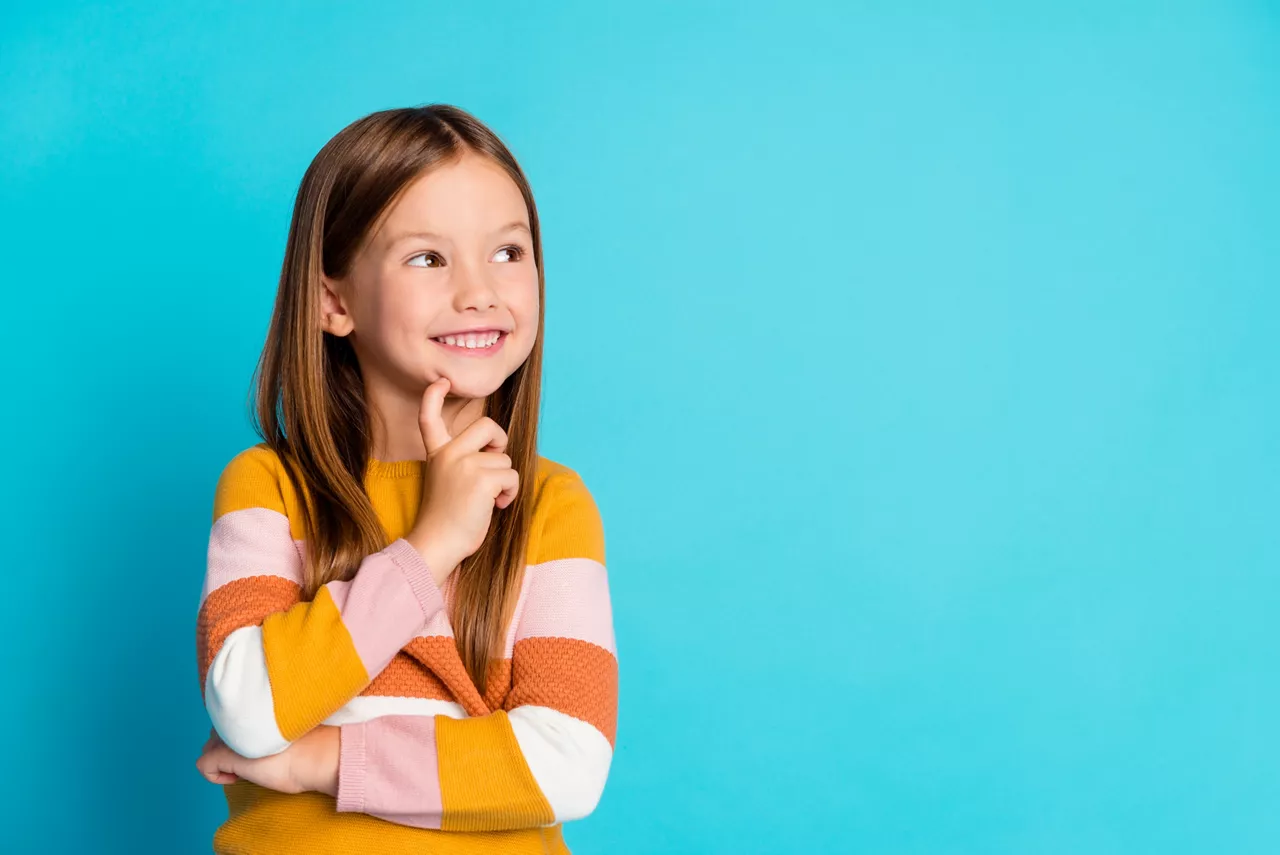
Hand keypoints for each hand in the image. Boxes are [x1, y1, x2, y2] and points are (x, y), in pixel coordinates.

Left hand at [195, 725, 339, 796]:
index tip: (255, 748)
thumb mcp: (286, 730)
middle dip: (227, 747)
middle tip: (250, 759)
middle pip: (217, 732)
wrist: (314, 756)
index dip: (239, 735)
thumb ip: (267, 727)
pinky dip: (215, 775)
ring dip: (222, 760)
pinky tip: (236, 778)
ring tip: (245, 769)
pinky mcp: (224, 755)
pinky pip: (204, 766)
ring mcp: (229, 737)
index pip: (232, 719)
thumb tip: (257, 740)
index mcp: (255, 709)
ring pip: (209, 748)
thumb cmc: (310, 747)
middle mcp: (239, 719)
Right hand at [406, 377, 518, 582]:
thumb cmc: (446, 521)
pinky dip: (511, 492)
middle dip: (500, 441)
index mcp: (437, 454)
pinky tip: (497, 506)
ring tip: (490, 500)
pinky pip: (512, 476)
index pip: (429, 418)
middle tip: (496, 461)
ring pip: (505, 459)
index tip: (441, 381)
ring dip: (505, 479)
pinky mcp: (481, 479)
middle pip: (487, 426)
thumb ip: (464, 463)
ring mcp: (464, 465)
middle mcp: (448, 454)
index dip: (434, 398)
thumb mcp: (447, 482)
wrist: (437, 544)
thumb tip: (499, 454)